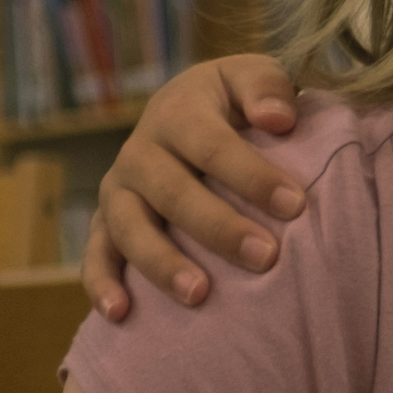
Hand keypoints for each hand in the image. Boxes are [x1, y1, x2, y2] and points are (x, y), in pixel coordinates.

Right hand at [83, 54, 307, 318]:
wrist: (188, 112)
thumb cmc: (234, 102)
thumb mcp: (250, 78)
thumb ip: (267, 89)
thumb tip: (279, 119)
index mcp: (177, 113)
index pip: (212, 145)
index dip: (252, 175)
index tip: (296, 206)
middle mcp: (139, 152)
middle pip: (173, 192)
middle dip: (219, 227)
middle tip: (266, 257)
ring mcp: (118, 190)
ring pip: (129, 228)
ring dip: (162, 263)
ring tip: (199, 294)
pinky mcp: (105, 224)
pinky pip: (96, 255)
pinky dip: (102, 284)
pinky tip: (120, 314)